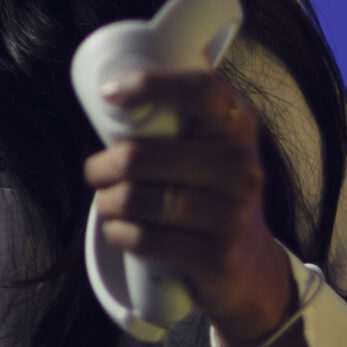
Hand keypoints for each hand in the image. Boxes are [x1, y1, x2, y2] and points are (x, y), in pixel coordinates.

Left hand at [81, 69, 298, 346]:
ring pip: (133, 200)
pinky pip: (143, 239)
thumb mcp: (214, 143)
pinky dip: (118, 234)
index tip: (108, 94)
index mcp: (238, 124)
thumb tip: (114, 86)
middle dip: (100, 167)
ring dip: (106, 203)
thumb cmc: (213, 189)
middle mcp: (240, 165)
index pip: (198, 88)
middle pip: (138, 156)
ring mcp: (233, 213)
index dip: (149, 84)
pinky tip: (119, 231)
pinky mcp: (217, 257)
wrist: (251, 262)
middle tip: (95, 173)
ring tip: (108, 203)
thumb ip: (181, 112)